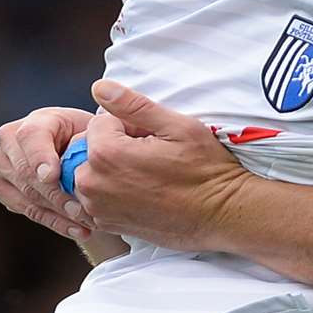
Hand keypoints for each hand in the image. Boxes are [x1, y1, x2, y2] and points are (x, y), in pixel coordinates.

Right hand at [0, 106, 95, 239]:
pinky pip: (25, 209)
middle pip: (26, 171)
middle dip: (56, 194)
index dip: (40, 157)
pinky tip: (78, 231)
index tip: (52, 176)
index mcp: (36, 121)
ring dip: (57, 212)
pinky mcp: (1, 187)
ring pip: (25, 193)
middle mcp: (9, 140)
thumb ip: (100, 131)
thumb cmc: (94, 141)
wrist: (79, 154)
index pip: (30, 137)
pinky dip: (54, 222)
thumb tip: (100, 137)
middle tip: (82, 211)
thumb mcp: (99, 132)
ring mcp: (0, 164)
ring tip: (86, 224)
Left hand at [73, 79, 252, 251]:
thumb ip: (134, 105)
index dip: (128, 126)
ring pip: (91, 174)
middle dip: (114, 148)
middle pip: (90, 149)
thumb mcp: (178, 127)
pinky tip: (141, 194)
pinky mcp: (106, 224)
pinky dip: (111, 193)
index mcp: (106, 153)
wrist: (222, 214)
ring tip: (146, 177)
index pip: (100, 123)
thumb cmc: (206, 170)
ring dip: (110, 171)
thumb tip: (100, 87)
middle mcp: (93, 183)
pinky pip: (96, 198)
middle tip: (151, 158)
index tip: (153, 139)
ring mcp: (98, 207)